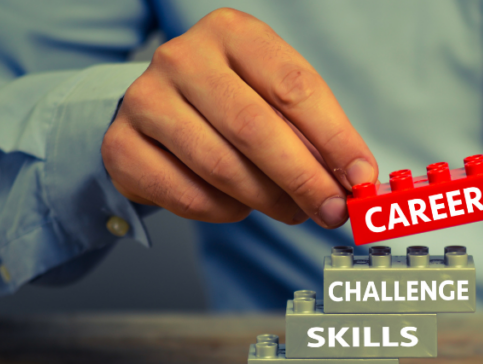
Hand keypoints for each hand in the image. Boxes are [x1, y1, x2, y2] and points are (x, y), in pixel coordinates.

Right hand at [101, 8, 376, 226]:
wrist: (156, 110)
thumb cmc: (231, 104)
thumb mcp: (273, 98)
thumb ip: (315, 135)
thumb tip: (355, 181)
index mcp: (233, 33)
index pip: (294, 87)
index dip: (335, 139)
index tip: (361, 178)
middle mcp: (183, 57)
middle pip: (256, 128)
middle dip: (304, 179)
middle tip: (332, 211)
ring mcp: (145, 99)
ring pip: (221, 166)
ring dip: (267, 200)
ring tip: (292, 211)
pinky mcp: (121, 145)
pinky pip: (187, 194)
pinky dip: (223, 211)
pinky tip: (238, 207)